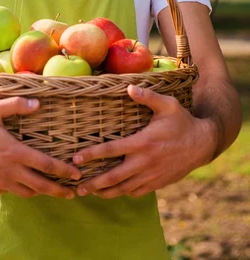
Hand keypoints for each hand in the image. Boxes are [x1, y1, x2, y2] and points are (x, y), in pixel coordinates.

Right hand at [0, 96, 80, 198]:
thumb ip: (16, 105)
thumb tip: (38, 104)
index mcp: (15, 152)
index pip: (47, 165)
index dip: (65, 171)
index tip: (77, 174)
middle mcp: (10, 171)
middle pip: (42, 186)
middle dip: (60, 190)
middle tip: (73, 193)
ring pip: (26, 192)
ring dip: (39, 191)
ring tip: (49, 189)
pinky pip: (8, 191)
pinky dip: (16, 188)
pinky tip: (17, 180)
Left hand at [72, 84, 216, 198]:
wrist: (202, 144)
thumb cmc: (182, 121)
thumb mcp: (168, 104)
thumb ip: (147, 96)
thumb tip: (128, 87)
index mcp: (143, 143)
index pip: (111, 150)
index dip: (92, 154)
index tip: (76, 158)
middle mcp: (144, 162)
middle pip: (113, 176)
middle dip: (93, 183)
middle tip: (77, 186)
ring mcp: (151, 175)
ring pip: (123, 188)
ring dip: (105, 191)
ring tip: (89, 192)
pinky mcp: (157, 183)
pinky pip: (136, 191)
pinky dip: (122, 193)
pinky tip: (113, 191)